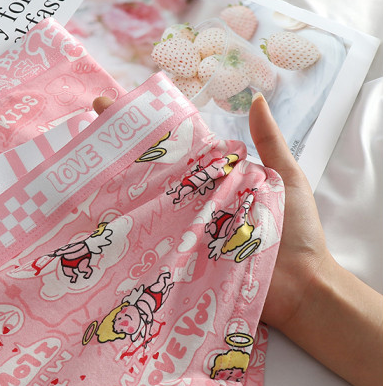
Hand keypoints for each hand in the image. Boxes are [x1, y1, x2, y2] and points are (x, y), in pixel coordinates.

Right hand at [92, 92, 330, 329]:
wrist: (302, 287)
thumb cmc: (298, 232)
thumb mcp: (285, 178)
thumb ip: (269, 142)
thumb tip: (257, 99)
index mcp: (218, 180)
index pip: (178, 147)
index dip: (150, 127)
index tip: (118, 105)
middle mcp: (196, 203)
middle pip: (155, 174)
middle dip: (122, 150)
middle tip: (88, 124)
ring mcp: (187, 230)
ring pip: (149, 205)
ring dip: (117, 188)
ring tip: (83, 164)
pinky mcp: (183, 257)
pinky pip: (155, 240)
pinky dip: (130, 230)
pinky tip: (100, 214)